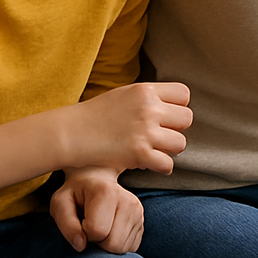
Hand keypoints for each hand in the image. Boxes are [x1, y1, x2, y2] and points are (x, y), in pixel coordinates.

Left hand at [50, 167, 144, 253]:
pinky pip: (129, 248)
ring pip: (122, 249)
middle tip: (90, 227)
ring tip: (100, 228)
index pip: (97, 232)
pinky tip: (109, 231)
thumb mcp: (60, 204)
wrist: (95, 180)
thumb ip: (66, 224)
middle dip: (97, 242)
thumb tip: (81, 245)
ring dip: (106, 245)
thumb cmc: (75, 194)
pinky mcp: (142, 223)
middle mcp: (129, 201)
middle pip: (112, 244)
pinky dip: (117, 245)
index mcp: (107, 192)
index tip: (81, 221)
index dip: (83, 233)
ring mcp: (138, 213)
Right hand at [63, 82, 192, 173]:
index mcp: (145, 90)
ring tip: (154, 150)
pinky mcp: (139, 154)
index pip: (183, 95)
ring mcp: (145, 131)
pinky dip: (161, 167)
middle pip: (187, 119)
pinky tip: (150, 164)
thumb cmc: (95, 115)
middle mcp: (148, 108)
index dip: (177, 106)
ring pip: (181, 143)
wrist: (71, 133)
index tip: (165, 116)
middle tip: (160, 135)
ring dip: (169, 149)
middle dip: (175, 128)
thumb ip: (147, 97)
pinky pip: (168, 164)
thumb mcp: (123, 94)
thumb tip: (173, 106)